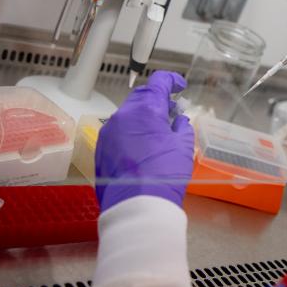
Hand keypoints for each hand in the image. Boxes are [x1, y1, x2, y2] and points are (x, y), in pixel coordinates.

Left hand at [95, 71, 194, 210]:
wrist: (136, 205)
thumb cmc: (163, 175)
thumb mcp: (184, 147)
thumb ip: (181, 128)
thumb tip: (178, 122)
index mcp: (145, 110)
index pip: (158, 82)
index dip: (171, 81)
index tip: (179, 86)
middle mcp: (123, 116)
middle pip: (141, 97)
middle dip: (157, 100)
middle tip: (172, 110)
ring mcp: (109, 133)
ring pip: (128, 115)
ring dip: (144, 117)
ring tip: (158, 130)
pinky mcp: (102, 149)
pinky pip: (118, 132)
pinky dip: (132, 132)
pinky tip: (143, 146)